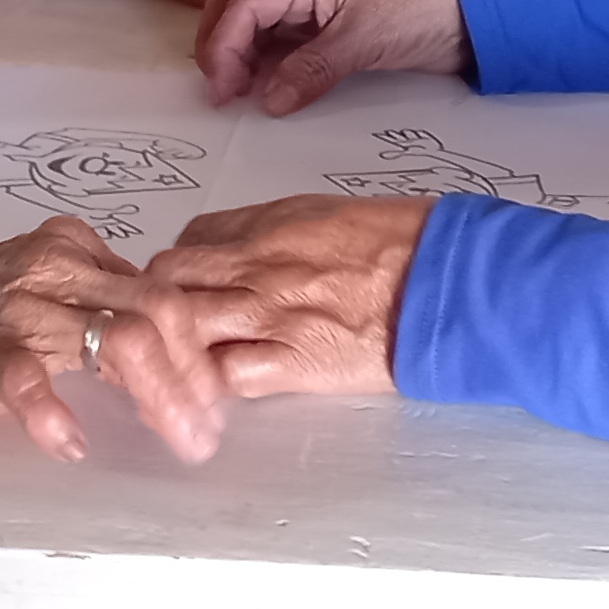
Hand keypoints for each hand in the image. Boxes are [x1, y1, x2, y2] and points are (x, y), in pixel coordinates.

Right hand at [0, 217, 229, 461]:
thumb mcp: (42, 298)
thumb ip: (98, 308)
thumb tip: (172, 350)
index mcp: (74, 250)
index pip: (165, 291)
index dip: (201, 349)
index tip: (217, 400)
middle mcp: (54, 268)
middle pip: (159, 312)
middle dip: (197, 376)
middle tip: (207, 430)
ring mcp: (17, 308)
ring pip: (119, 340)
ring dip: (160, 398)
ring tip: (175, 440)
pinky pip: (31, 382)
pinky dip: (57, 417)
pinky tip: (70, 444)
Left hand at [144, 196, 432, 397]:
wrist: (452, 280)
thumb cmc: (404, 240)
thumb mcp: (328, 212)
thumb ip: (274, 228)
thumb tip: (235, 245)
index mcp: (270, 227)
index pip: (190, 242)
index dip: (177, 267)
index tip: (179, 287)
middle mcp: (260, 268)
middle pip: (170, 283)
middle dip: (156, 306)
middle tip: (160, 331)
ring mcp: (276, 318)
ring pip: (188, 331)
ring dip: (174, 351)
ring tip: (176, 369)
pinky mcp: (300, 365)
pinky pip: (233, 378)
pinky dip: (215, 388)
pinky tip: (215, 396)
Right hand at [196, 0, 470, 115]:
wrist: (479, 7)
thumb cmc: (423, 8)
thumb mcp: (363, 42)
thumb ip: (309, 70)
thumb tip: (268, 100)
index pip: (242, 5)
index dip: (223, 48)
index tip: (223, 91)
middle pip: (240, 7)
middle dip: (223, 48)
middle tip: (224, 95)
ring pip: (262, 24)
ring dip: (246, 56)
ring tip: (245, 97)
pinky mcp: (336, 20)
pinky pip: (290, 38)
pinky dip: (274, 61)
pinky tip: (274, 87)